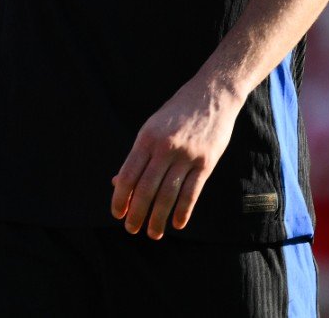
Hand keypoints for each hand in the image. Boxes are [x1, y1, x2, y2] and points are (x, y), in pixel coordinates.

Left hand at [110, 78, 240, 239]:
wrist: (212, 95)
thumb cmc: (176, 114)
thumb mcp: (151, 128)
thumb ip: (137, 156)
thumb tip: (118, 184)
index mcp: (146, 138)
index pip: (128, 174)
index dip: (120, 198)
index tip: (117, 214)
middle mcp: (165, 148)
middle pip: (146, 189)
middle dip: (137, 213)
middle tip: (131, 229)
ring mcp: (187, 155)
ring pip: (168, 195)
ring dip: (158, 218)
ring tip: (152, 233)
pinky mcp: (206, 162)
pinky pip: (192, 192)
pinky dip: (183, 211)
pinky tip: (177, 224)